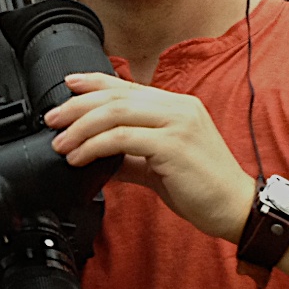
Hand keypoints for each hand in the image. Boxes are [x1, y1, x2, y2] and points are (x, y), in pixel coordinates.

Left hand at [43, 71, 257, 240]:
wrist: (235, 207)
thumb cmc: (202, 187)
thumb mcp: (159, 165)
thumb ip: (130, 157)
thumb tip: (99, 159)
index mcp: (176, 106)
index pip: (127, 86)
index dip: (94, 81)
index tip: (68, 84)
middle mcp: (178, 108)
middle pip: (116, 96)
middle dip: (77, 106)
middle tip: (52, 120)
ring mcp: (177, 124)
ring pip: (116, 113)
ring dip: (81, 128)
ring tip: (61, 144)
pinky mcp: (173, 145)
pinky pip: (123, 138)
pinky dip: (95, 147)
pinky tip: (81, 158)